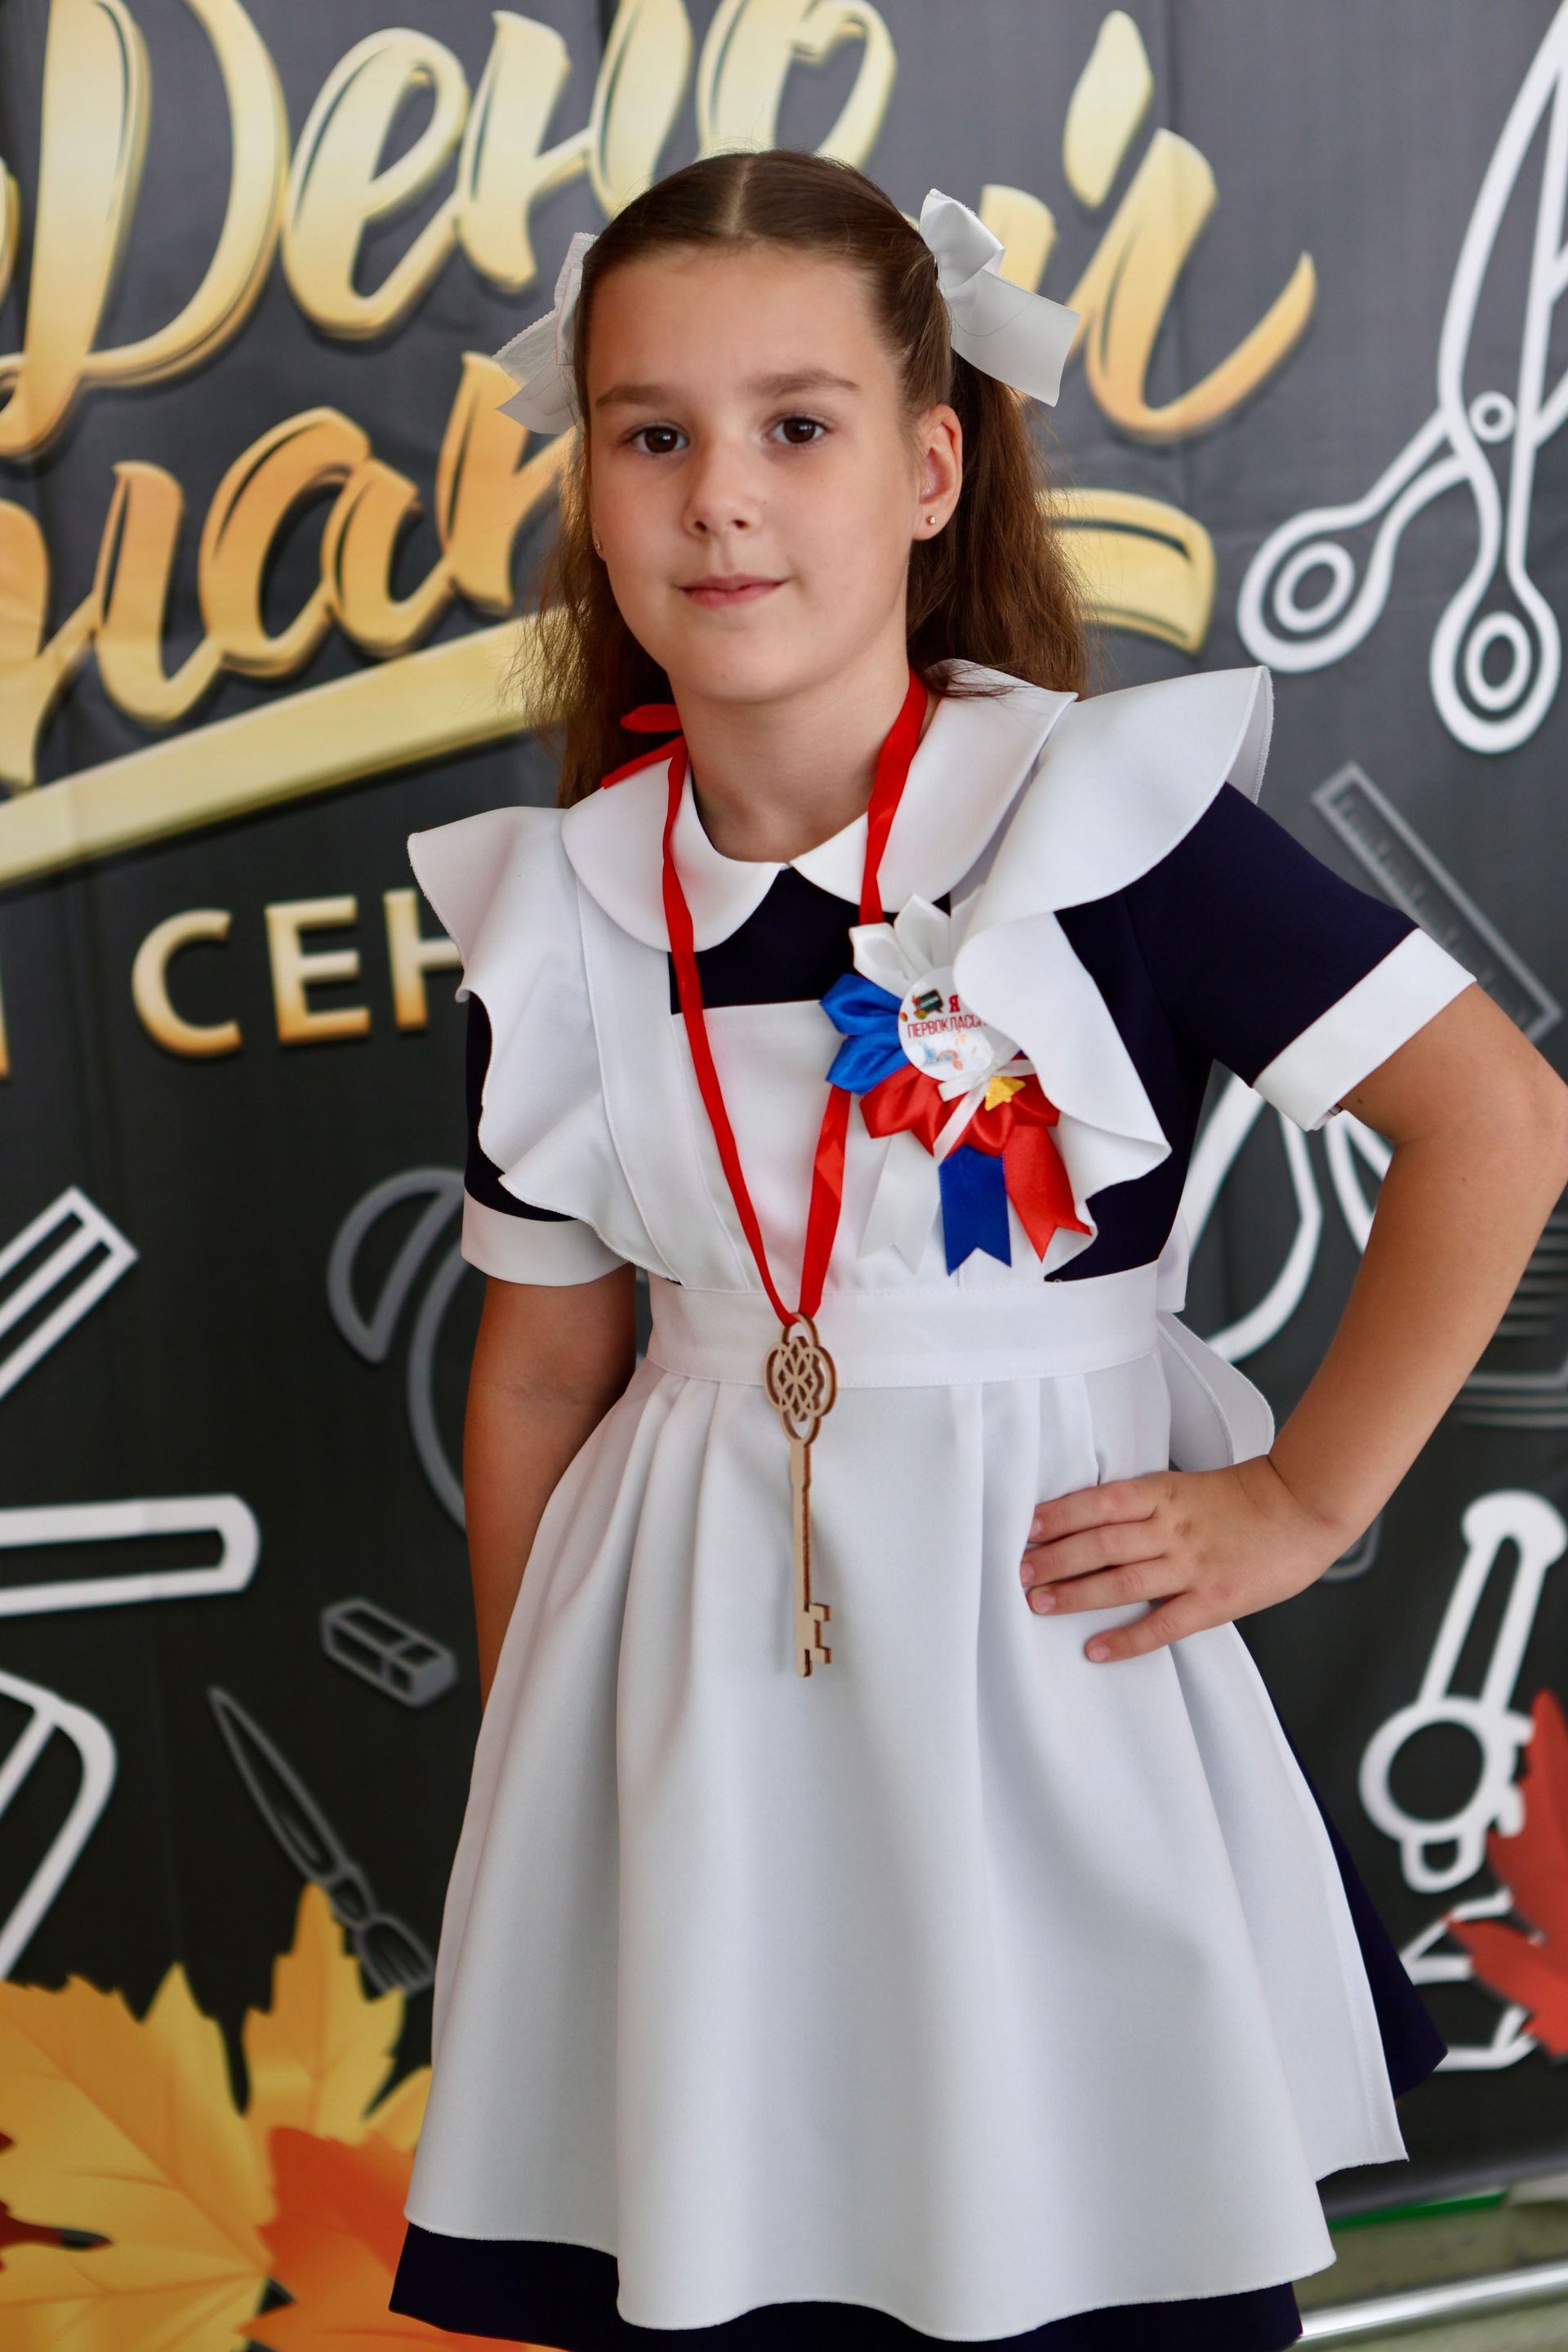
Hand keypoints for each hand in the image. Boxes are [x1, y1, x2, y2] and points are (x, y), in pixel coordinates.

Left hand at [1019, 1455, 1350, 1663]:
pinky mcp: (1213, 1600)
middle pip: (1102, 1542)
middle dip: (1055, 1558)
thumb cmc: (1245, 1498)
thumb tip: (1090, 1517)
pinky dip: (1126, 1640)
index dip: (1060, 1515)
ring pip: (1123, 1580)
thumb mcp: (1185, 1486)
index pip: (1100, 1501)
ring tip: (1040, 1603)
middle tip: (1019, 1571)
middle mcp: (1172, 1527)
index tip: (1026, 1527)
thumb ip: (1144, 1503)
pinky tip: (1097, 1649)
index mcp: (1164, 1493)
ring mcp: (1193, 1565)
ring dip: (1076, 1594)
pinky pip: (1162, 1624)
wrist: (1304, 1508)